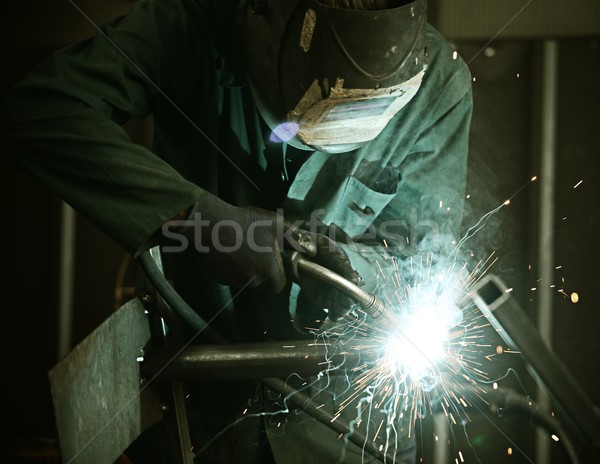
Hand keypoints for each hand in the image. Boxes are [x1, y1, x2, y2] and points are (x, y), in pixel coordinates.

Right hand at [162, 193, 315, 291]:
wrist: (211, 223)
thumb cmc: (245, 223)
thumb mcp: (275, 224)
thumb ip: (295, 238)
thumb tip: (311, 250)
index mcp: (268, 271)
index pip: (279, 285)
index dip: (278, 275)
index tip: (274, 262)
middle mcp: (252, 281)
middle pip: (262, 283)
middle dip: (261, 270)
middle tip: (256, 251)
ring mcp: (233, 281)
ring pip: (245, 280)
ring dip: (245, 268)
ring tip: (241, 246)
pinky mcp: (218, 278)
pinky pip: (229, 276)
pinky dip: (230, 267)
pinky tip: (228, 250)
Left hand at [293, 234, 361, 332]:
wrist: (292, 256)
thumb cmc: (297, 244)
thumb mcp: (296, 238)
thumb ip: (301, 240)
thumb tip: (310, 250)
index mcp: (332, 252)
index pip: (341, 262)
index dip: (347, 272)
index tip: (354, 281)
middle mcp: (338, 269)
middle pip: (347, 283)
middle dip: (349, 293)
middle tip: (347, 301)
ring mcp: (334, 284)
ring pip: (344, 296)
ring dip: (344, 305)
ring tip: (339, 311)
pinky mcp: (327, 296)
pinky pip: (335, 306)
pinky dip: (336, 312)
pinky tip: (334, 316)